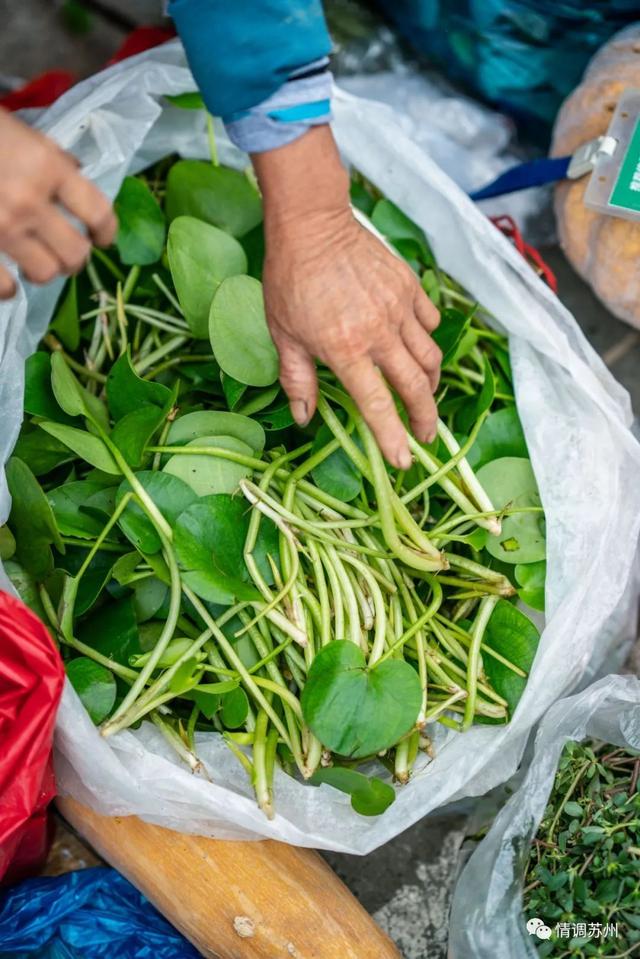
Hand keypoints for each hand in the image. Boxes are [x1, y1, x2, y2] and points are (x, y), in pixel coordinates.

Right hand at [0, 108, 116, 298]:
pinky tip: (7, 283)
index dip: (106, 230)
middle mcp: (28, 201)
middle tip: (67, 254)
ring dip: (44, 271)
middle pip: (75, 252)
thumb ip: (49, 157)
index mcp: (45, 166)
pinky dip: (8, 289)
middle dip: (75, 257)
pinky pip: (3, 287)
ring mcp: (0, 229)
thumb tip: (76, 176)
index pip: (97, 211)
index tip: (103, 238)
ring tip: (36, 264)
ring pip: (44, 274)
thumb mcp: (17, 131)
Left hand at [252, 126, 440, 469]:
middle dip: (424, 418)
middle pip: (416, 386)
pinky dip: (428, 340)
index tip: (404, 461)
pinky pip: (431, 322)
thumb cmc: (289, 280)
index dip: (392, 438)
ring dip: (430, 383)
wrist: (312, 224)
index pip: (377, 405)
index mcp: (345, 350)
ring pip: (430, 357)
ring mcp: (399, 307)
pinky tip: (417, 347)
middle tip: (424, 435)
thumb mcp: (284, 335)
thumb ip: (297, 379)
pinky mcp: (409, 286)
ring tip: (423, 395)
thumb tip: (304, 418)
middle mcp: (379, 332)